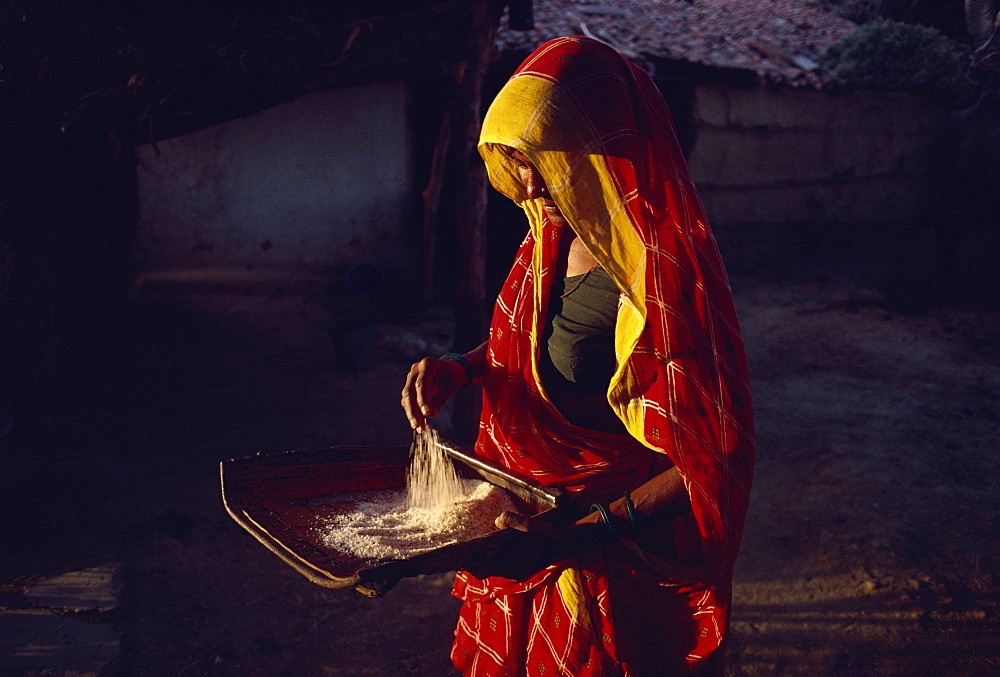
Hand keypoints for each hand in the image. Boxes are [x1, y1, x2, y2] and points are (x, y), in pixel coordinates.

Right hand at [401, 356, 466, 430]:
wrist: (451, 370)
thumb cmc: (452, 375)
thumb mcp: (450, 386)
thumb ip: (441, 399)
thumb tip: (432, 415)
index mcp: (427, 364)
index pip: (421, 384)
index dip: (422, 399)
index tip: (426, 413)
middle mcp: (416, 369)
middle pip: (410, 392)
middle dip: (413, 410)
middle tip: (418, 426)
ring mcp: (411, 377)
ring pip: (407, 398)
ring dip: (412, 414)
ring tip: (419, 428)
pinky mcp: (410, 386)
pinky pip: (409, 401)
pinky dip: (413, 412)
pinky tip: (419, 423)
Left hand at [463, 511, 607, 580]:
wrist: (571, 541)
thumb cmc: (551, 533)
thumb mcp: (533, 525)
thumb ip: (515, 522)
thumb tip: (498, 520)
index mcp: (511, 565)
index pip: (481, 569)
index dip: (466, 563)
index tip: (454, 553)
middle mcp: (513, 571)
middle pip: (484, 570)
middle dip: (471, 560)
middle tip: (458, 546)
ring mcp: (518, 570)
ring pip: (492, 568)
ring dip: (481, 559)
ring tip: (470, 544)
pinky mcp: (522, 566)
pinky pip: (501, 565)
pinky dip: (492, 557)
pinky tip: (489, 543)